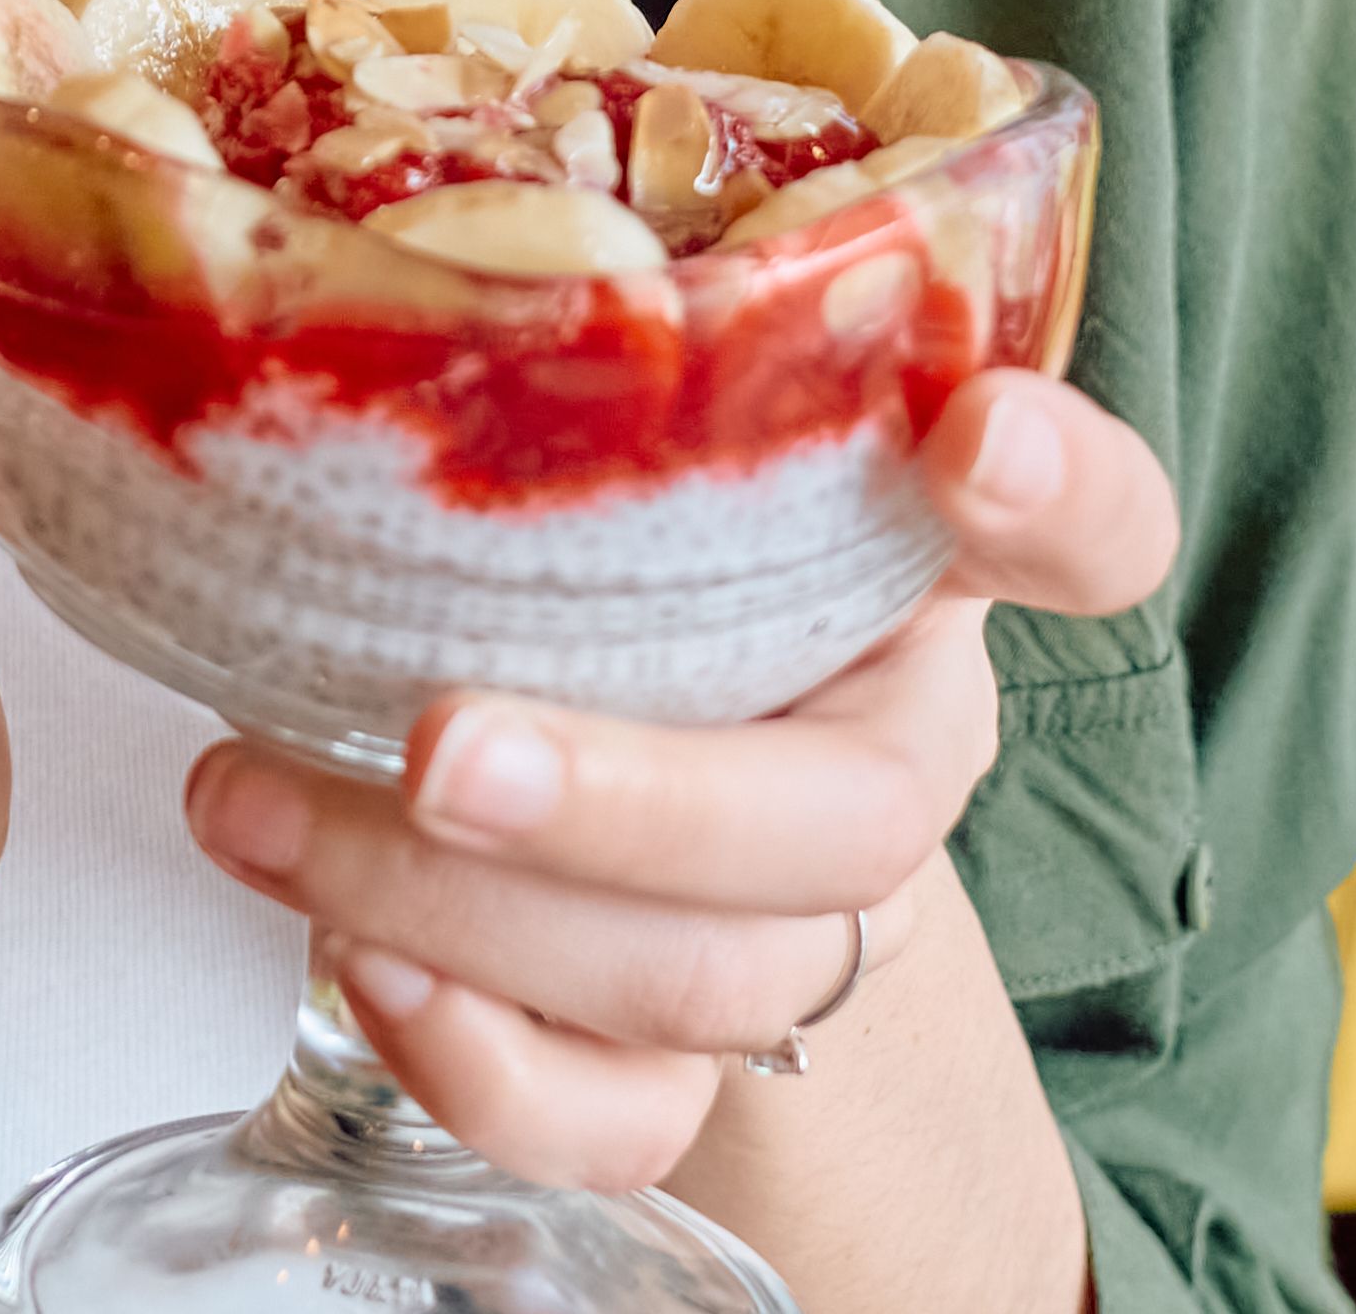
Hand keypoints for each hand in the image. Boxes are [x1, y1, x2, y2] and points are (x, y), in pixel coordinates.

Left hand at [175, 365, 1182, 1197]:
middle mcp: (885, 750)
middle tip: (434, 746)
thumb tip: (330, 236)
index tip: (978, 436)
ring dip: (464, 912)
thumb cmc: (586, 540)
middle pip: (842, 825)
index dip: (1067, 493)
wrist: (595, 747)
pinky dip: (486, 1070)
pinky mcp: (685, 1066)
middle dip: (626, 802)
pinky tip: (361, 969)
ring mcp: (798, 928)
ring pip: (705, 978)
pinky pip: (630, 1118)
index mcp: (909, 561)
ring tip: (261, 805)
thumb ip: (572, 331)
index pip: (1095, 529)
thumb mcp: (609, 414)